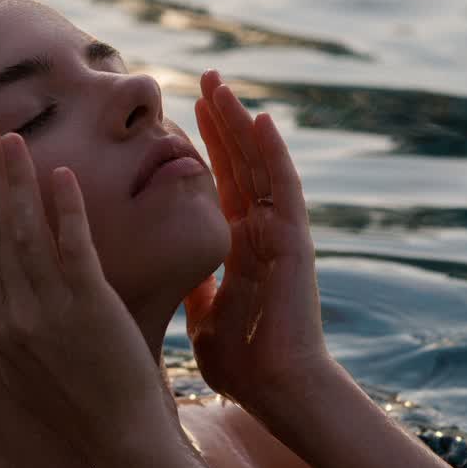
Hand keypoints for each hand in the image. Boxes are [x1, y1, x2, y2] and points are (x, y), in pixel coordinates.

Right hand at [0, 121, 178, 459]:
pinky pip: (73, 247)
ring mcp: (46, 312)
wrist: (118, 443)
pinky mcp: (88, 309)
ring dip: (17, 181)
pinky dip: (67, 208)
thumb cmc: (78, 407)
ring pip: (24, 232)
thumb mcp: (19, 367)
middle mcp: (10, 316)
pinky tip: (64, 173)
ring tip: (13, 139)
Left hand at [182, 71, 333, 413]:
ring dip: (240, 123)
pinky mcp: (294, 241)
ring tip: (219, 84)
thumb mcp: (202, 313)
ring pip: (260, 164)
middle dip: (221, 120)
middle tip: (203, 78)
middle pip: (240, 162)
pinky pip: (283, 187)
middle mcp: (262, 230)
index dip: (204, 146)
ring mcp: (280, 232)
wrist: (276, 389)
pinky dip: (272, 153)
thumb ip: (194, 284)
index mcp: (239, 245)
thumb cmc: (243, 361)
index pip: (220, 182)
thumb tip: (172, 269)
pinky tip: (259, 119)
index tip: (182, 112)